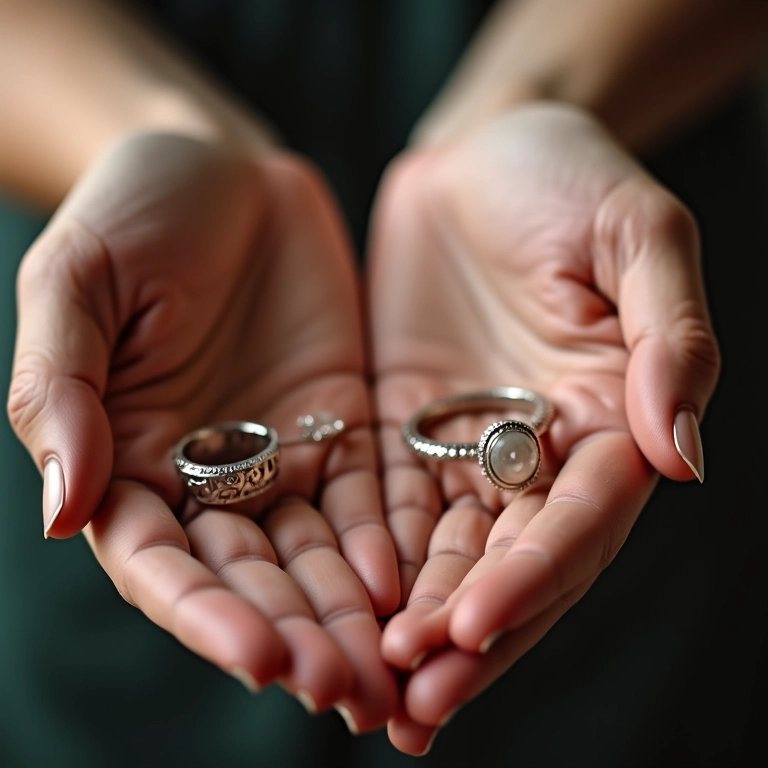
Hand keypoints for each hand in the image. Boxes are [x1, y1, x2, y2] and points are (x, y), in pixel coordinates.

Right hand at [7, 132, 398, 730]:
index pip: (162, 563)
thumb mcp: (76, 281)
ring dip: (348, 616)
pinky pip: (365, 498)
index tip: (262, 658)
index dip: (208, 615)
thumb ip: (59, 390)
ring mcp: (278, 455)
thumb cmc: (131, 211)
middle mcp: (204, 477)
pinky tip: (411, 585)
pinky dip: (385, 545)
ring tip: (391, 672)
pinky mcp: (340, 425)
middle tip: (349, 693)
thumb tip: (61, 510)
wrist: (222, 166)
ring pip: (313, 556)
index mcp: (126, 460)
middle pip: (250, 578)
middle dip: (297, 637)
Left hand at [368, 103, 719, 753]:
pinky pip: (388, 507)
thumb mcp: (638, 236)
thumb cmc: (570, 177)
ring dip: (415, 622)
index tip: (471, 624)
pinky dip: (371, 564)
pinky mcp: (407, 427)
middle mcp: (542, 450)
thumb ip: (669, 342)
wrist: (484, 150)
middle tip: (414, 702)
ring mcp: (471, 445)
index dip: (531, 576)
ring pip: (447, 554)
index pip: (578, 521)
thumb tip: (684, 457)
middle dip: (468, 633)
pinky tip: (343, 615)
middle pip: (511, 561)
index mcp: (610, 418)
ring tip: (375, 689)